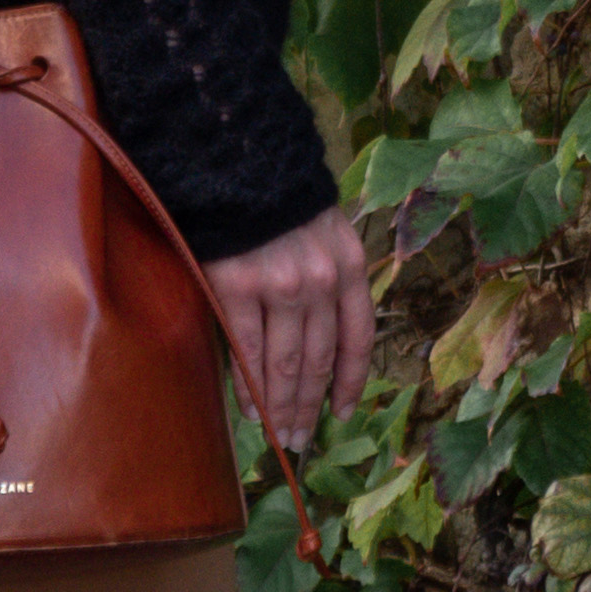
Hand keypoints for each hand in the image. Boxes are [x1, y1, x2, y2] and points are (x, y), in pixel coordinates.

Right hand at [206, 201, 372, 455]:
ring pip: (285, 364)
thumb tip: (313, 335)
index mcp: (350, 264)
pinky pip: (247, 349)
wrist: (232, 153)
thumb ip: (326, 274)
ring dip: (283, 406)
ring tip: (280, 434)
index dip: (350, 380)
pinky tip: (252, 409)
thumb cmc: (275, 193)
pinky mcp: (236, 286)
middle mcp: (322, 279)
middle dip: (311, 404)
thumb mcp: (321, 226)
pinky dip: (250, 386)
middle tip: (303, 438)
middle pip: (319, 359)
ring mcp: (280, 284)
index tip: (341, 412)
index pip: (357, 337)